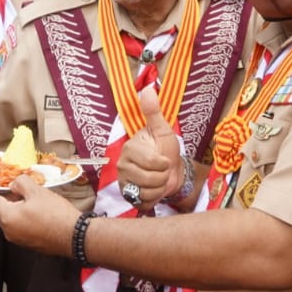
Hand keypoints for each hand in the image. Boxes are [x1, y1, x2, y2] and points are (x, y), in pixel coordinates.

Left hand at [0, 177, 78, 257]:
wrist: (75, 236)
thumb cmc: (55, 213)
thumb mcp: (37, 191)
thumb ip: (20, 183)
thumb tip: (14, 185)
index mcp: (7, 217)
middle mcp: (8, 231)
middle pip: (1, 210)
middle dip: (8, 199)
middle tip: (21, 189)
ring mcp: (18, 240)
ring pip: (12, 219)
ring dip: (18, 209)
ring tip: (34, 201)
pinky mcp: (29, 245)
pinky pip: (21, 227)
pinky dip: (25, 219)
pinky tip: (40, 213)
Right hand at [117, 86, 181, 211]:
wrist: (170, 172)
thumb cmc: (165, 149)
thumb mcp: (162, 130)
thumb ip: (153, 112)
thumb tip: (148, 89)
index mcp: (130, 149)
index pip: (152, 163)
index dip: (164, 163)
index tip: (163, 158)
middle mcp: (122, 166)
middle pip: (151, 179)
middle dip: (162, 176)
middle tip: (161, 169)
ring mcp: (123, 182)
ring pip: (148, 192)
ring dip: (159, 187)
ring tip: (158, 179)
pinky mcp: (127, 197)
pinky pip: (145, 202)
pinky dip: (154, 198)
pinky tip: (153, 190)